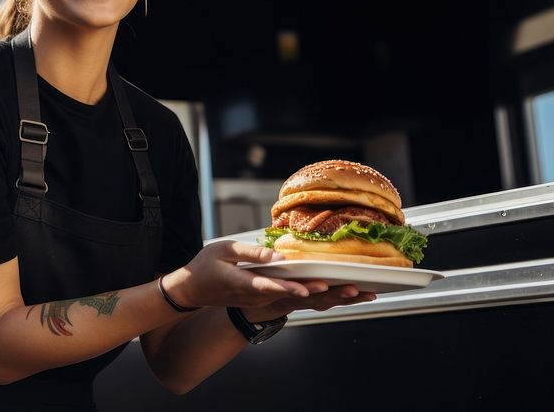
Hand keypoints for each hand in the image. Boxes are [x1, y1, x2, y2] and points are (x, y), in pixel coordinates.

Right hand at [160, 240, 375, 315]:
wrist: (194, 290)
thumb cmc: (205, 267)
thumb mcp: (222, 250)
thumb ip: (250, 252)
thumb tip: (276, 255)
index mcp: (244, 284)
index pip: (273, 288)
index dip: (294, 289)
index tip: (313, 288)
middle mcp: (259, 297)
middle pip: (298, 299)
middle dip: (328, 295)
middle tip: (354, 290)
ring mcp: (265, 301)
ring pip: (303, 302)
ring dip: (331, 299)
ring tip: (359, 293)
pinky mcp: (270, 300)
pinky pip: (300, 301)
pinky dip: (321, 299)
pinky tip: (340, 296)